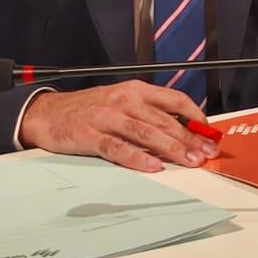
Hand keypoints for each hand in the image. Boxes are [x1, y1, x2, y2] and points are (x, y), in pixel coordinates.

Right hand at [18, 81, 217, 172]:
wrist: (47, 113)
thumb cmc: (89, 109)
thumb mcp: (122, 101)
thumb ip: (149, 113)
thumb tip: (182, 131)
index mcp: (136, 90)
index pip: (174, 100)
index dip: (196, 116)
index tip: (210, 132)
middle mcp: (124, 100)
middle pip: (164, 120)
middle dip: (190, 138)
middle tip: (207, 153)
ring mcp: (107, 117)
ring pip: (146, 133)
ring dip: (171, 149)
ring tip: (189, 161)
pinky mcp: (90, 135)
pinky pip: (118, 148)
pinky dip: (137, 158)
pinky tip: (153, 167)